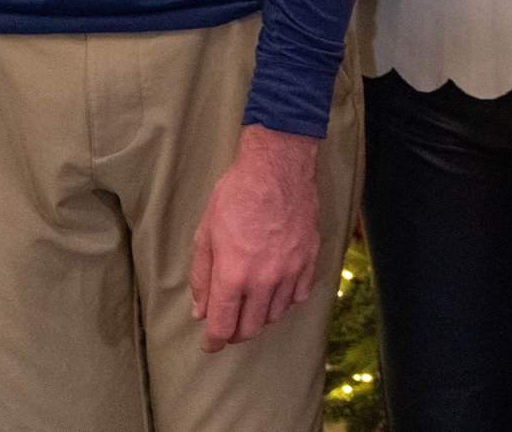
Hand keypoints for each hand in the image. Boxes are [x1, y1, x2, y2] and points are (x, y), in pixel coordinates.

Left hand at [189, 124, 322, 352]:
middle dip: (236, 333)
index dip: (213, 341)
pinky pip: (299, 295)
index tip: (210, 344)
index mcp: (233, 275)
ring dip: (260, 317)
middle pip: (251, 327)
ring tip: (250, 306)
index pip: (223, 326)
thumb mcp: (206, 233)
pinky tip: (276, 290)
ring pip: (276, 315)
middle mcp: (264, 280)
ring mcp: (291, 271)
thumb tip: (201, 310)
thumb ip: (202, 277)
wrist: (277, 168)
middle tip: (228, 324)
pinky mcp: (309, 260)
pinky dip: (285, 301)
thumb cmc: (236, 196)